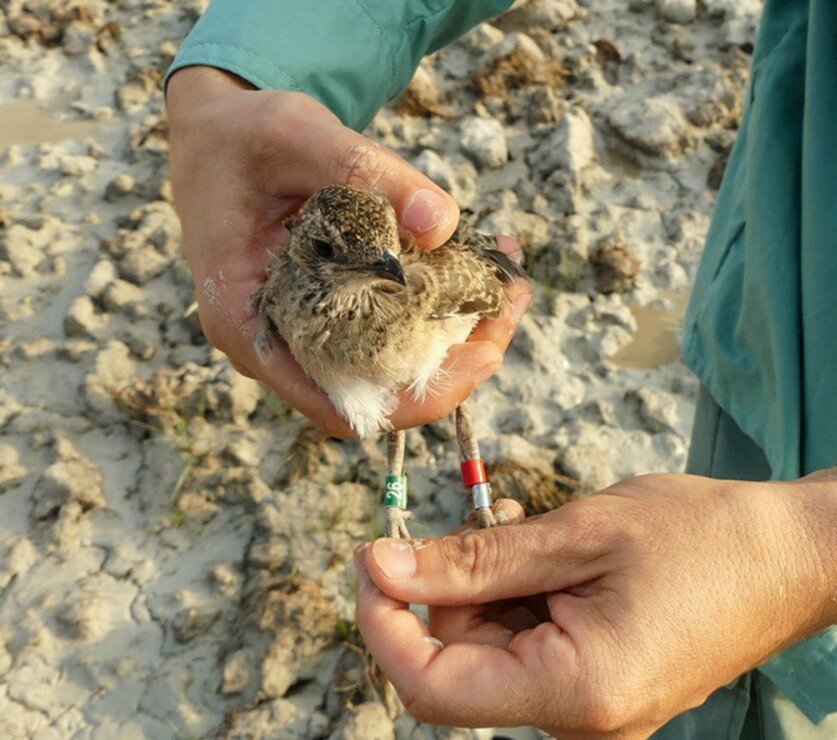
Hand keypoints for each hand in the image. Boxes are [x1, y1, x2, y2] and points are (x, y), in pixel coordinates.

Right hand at [166, 66, 530, 436]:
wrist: (219, 133)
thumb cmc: (242, 137)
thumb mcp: (297, 135)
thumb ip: (363, 171)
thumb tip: (441, 224)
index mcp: (247, 323)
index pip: (337, 403)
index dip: (415, 397)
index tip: (480, 355)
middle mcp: (277, 343)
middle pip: (379, 390)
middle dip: (457, 360)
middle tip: (512, 300)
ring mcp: (306, 332)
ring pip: (392, 364)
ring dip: (458, 333)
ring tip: (508, 279)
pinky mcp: (332, 311)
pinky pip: (391, 328)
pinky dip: (439, 306)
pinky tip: (477, 263)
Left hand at [355, 462, 836, 739]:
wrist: (795, 558)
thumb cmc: (705, 537)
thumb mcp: (580, 531)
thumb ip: (473, 558)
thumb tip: (380, 567)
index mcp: (577, 692)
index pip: (431, 685)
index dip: (384, 621)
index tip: (373, 555)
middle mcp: (581, 724)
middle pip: (460, 665)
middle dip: (446, 590)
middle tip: (476, 519)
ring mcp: (594, 714)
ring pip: (492, 653)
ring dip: (487, 586)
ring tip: (523, 526)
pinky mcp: (603, 691)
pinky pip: (530, 651)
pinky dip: (519, 599)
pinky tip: (542, 551)